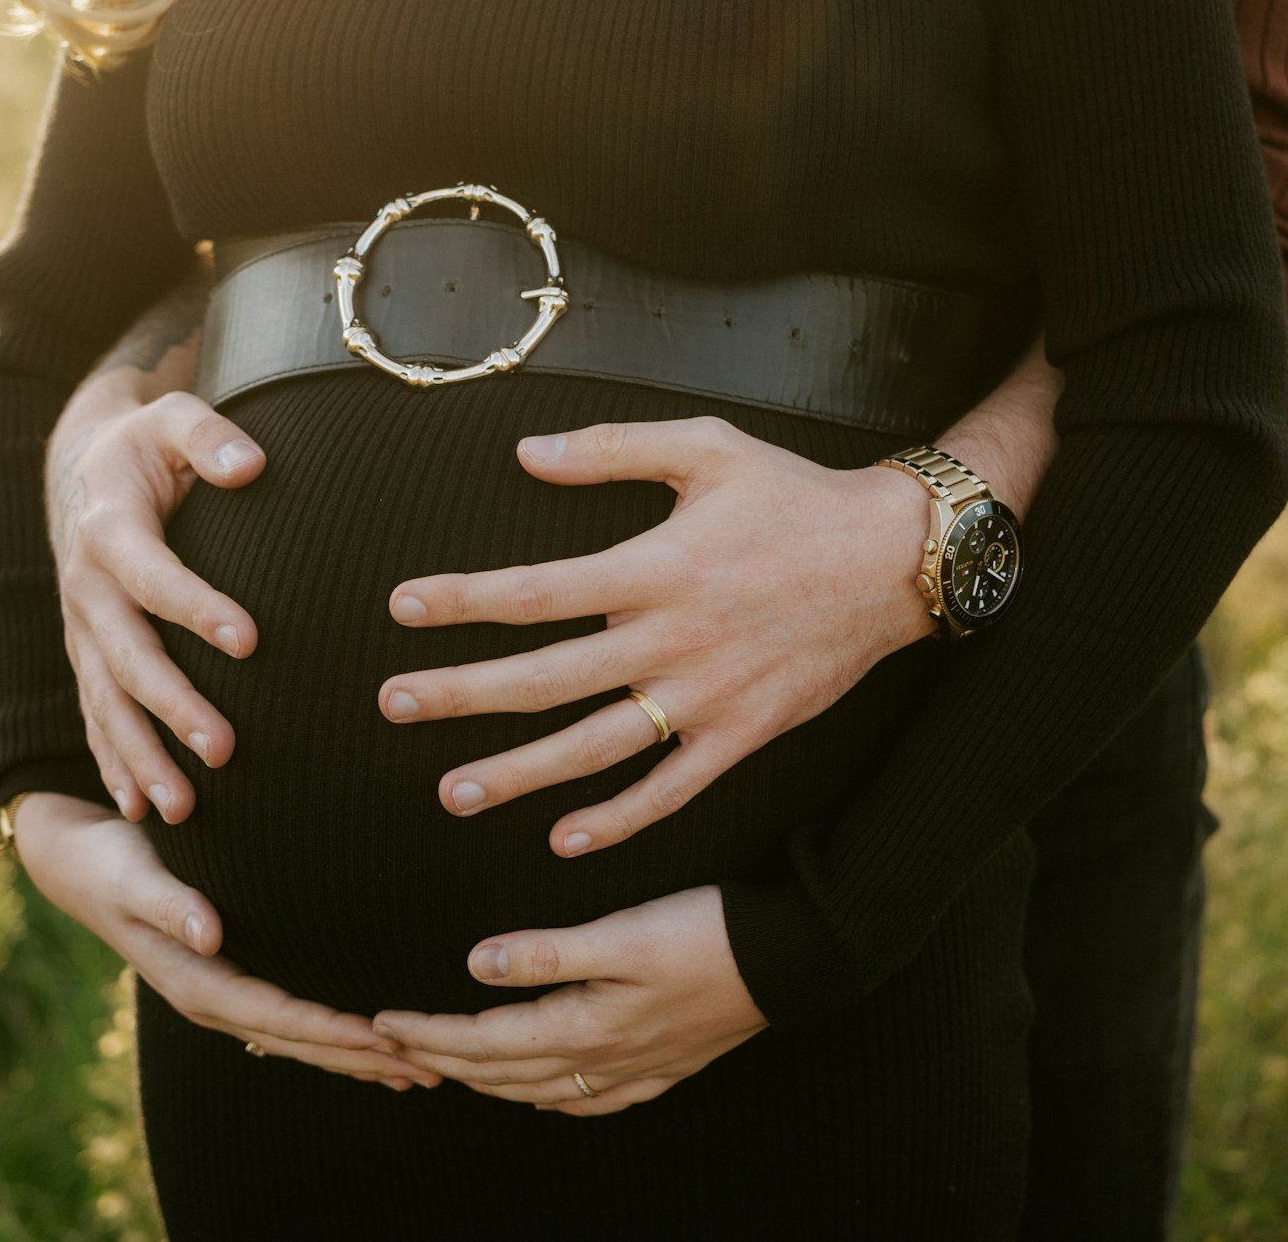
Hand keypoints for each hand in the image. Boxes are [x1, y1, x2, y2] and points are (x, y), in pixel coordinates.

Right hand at [13, 791, 441, 1088]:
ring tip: (419, 1069)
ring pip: (297, 1037)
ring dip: (356, 1056)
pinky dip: (333, 1035)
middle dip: (360, 1057)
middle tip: (430, 1065)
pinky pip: (289, 1019)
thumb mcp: (135, 875)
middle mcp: (210, 998)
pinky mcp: (230, 979)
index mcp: (193, 980)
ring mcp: (221, 994)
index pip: (273, 1015)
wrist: (80, 860)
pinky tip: (373, 1042)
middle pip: (296, 1040)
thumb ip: (172, 904)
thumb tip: (209, 935)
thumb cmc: (112, 859)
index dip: (328, 1029)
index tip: (383, 1037)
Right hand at [50, 383, 263, 823]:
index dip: (198, 608)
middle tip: (225, 748)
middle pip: (128, 658)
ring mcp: (80, 631)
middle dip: (174, 707)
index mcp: (108, 530)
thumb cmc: (144, 445)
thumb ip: (208, 435)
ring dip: (143, 757)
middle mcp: (86, 589)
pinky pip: (96, 718)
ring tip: (185, 808)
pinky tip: (143, 810)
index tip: (251, 638)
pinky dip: (115, 766)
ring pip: (108, 704)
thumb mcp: (170, 417)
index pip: (155, 576)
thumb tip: (251, 465)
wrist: (80, 468)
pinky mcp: (86, 657)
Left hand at [372, 886, 761, 1114]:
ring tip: (449, 1068)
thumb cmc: (706, 934)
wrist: (791, 959)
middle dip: (443, 1060)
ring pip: (540, 1090)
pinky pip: (590, 1100)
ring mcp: (635, 1070)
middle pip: (503, 1072)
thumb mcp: (623, 934)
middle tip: (394, 1048)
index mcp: (585, 1027)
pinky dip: (550, 1097)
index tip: (380, 1023)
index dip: (428, 1033)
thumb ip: (547, 953)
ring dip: (488, 1080)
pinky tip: (543, 1093)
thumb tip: (476, 964)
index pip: (484, 1040)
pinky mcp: (664, 1066)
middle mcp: (604, 1061)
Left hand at [376, 416, 937, 855]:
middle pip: (546, 680)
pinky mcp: (743, 735)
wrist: (895, 560)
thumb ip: (613, 449)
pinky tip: (564, 838)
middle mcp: (674, 639)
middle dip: (461, 695)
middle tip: (392, 705)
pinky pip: (672, 789)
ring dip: (519, 776)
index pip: (538, 592)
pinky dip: (618, 819)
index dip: (464, 600)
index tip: (402, 607)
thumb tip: (527, 453)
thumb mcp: (707, 448)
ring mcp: (708, 696)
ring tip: (453, 793)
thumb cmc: (795, 496)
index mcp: (658, 566)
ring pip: (596, 748)